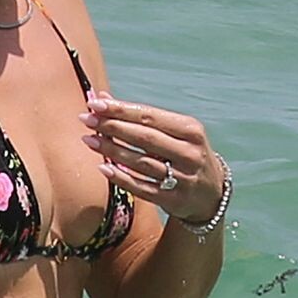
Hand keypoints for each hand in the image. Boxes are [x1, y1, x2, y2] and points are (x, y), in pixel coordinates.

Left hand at [77, 90, 225, 226]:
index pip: (150, 116)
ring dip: (112, 150)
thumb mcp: (172, 131)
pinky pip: (142, 188)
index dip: (121, 109)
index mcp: (190, 129)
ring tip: (89, 140)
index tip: (95, 104)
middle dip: (112, 127)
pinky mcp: (175, 200)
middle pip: (145, 138)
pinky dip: (121, 178)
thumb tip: (101, 98)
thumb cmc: (183, 152)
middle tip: (85, 119)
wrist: (211, 194)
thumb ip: (138, 116)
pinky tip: (103, 168)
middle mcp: (190, 152)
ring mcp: (184, 178)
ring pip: (141, 162)